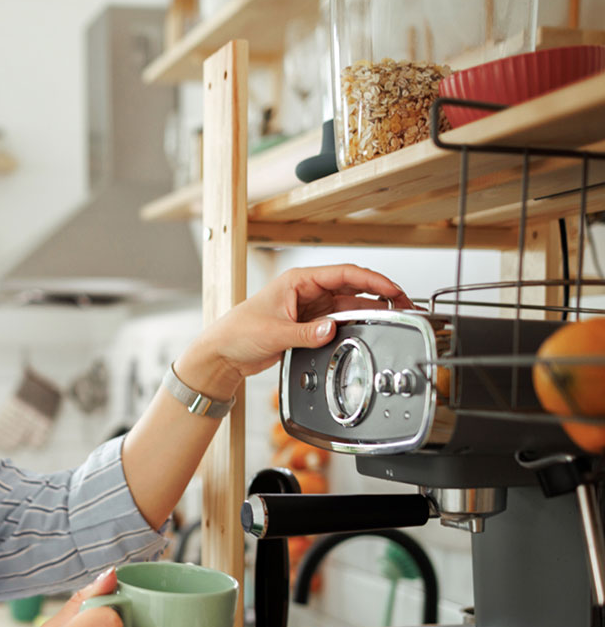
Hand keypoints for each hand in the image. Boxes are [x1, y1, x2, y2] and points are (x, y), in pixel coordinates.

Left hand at [175, 263, 410, 397]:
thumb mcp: (274, 332)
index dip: (373, 281)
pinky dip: (353, 325)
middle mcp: (306, 290)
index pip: (344, 273)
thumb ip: (305, 333)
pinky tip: (367, 330)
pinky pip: (337, 321)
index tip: (393, 290)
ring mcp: (309, 308)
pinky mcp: (308, 325)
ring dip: (369, 311)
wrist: (223, 353)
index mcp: (298, 280)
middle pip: (352, 287)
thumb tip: (331, 330)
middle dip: (379, 295)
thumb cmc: (238, 332)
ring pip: (347, 305)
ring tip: (392, 319)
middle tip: (403, 306)